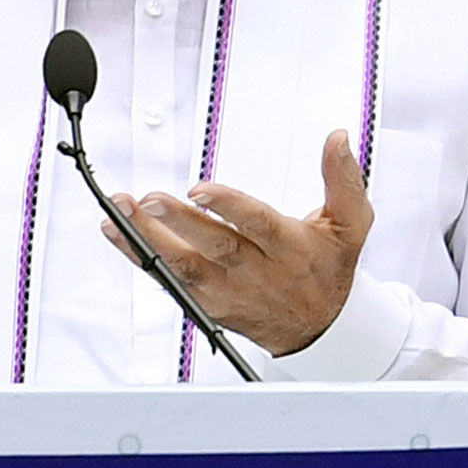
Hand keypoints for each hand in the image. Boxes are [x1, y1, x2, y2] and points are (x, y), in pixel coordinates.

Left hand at [100, 129, 373, 355]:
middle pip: (215, 247)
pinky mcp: (206, 302)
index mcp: (289, 248)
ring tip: (120, 213)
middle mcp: (256, 272)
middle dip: (179, 223)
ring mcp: (227, 290)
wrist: (318, 329)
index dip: (228, 207)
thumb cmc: (328, 269)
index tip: (200, 189)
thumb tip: (337, 138)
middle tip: (148, 200)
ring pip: (184, 267)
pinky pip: (168, 280)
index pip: (257, 225)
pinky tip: (117, 234)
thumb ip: (343, 180)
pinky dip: (140, 258)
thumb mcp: (350, 225)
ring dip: (148, 240)